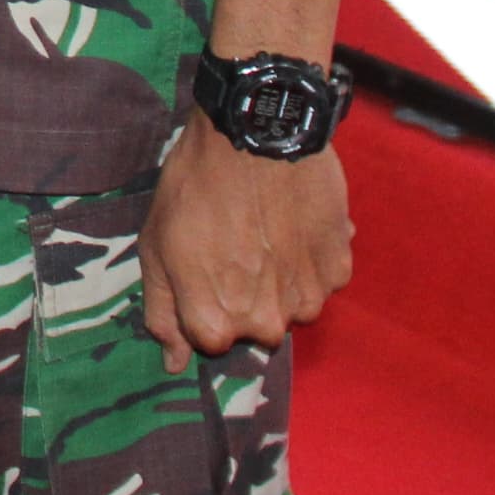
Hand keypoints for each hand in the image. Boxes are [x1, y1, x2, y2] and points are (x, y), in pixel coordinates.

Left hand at [138, 115, 352, 371]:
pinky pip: (321, 280)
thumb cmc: (194, 186)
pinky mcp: (339, 268)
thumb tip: (174, 362)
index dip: (202, 300)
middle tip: (235, 244)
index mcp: (215, 323)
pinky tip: (292, 221)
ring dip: (280, 280)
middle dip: (243, 295)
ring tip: (265, 229)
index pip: (210, 339)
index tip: (203, 265)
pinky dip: (309, 259)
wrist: (255, 132)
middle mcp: (265, 323)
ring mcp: (307, 298)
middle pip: (253, 325)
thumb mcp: (156, 245)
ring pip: (291, 305)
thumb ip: (164, 311)